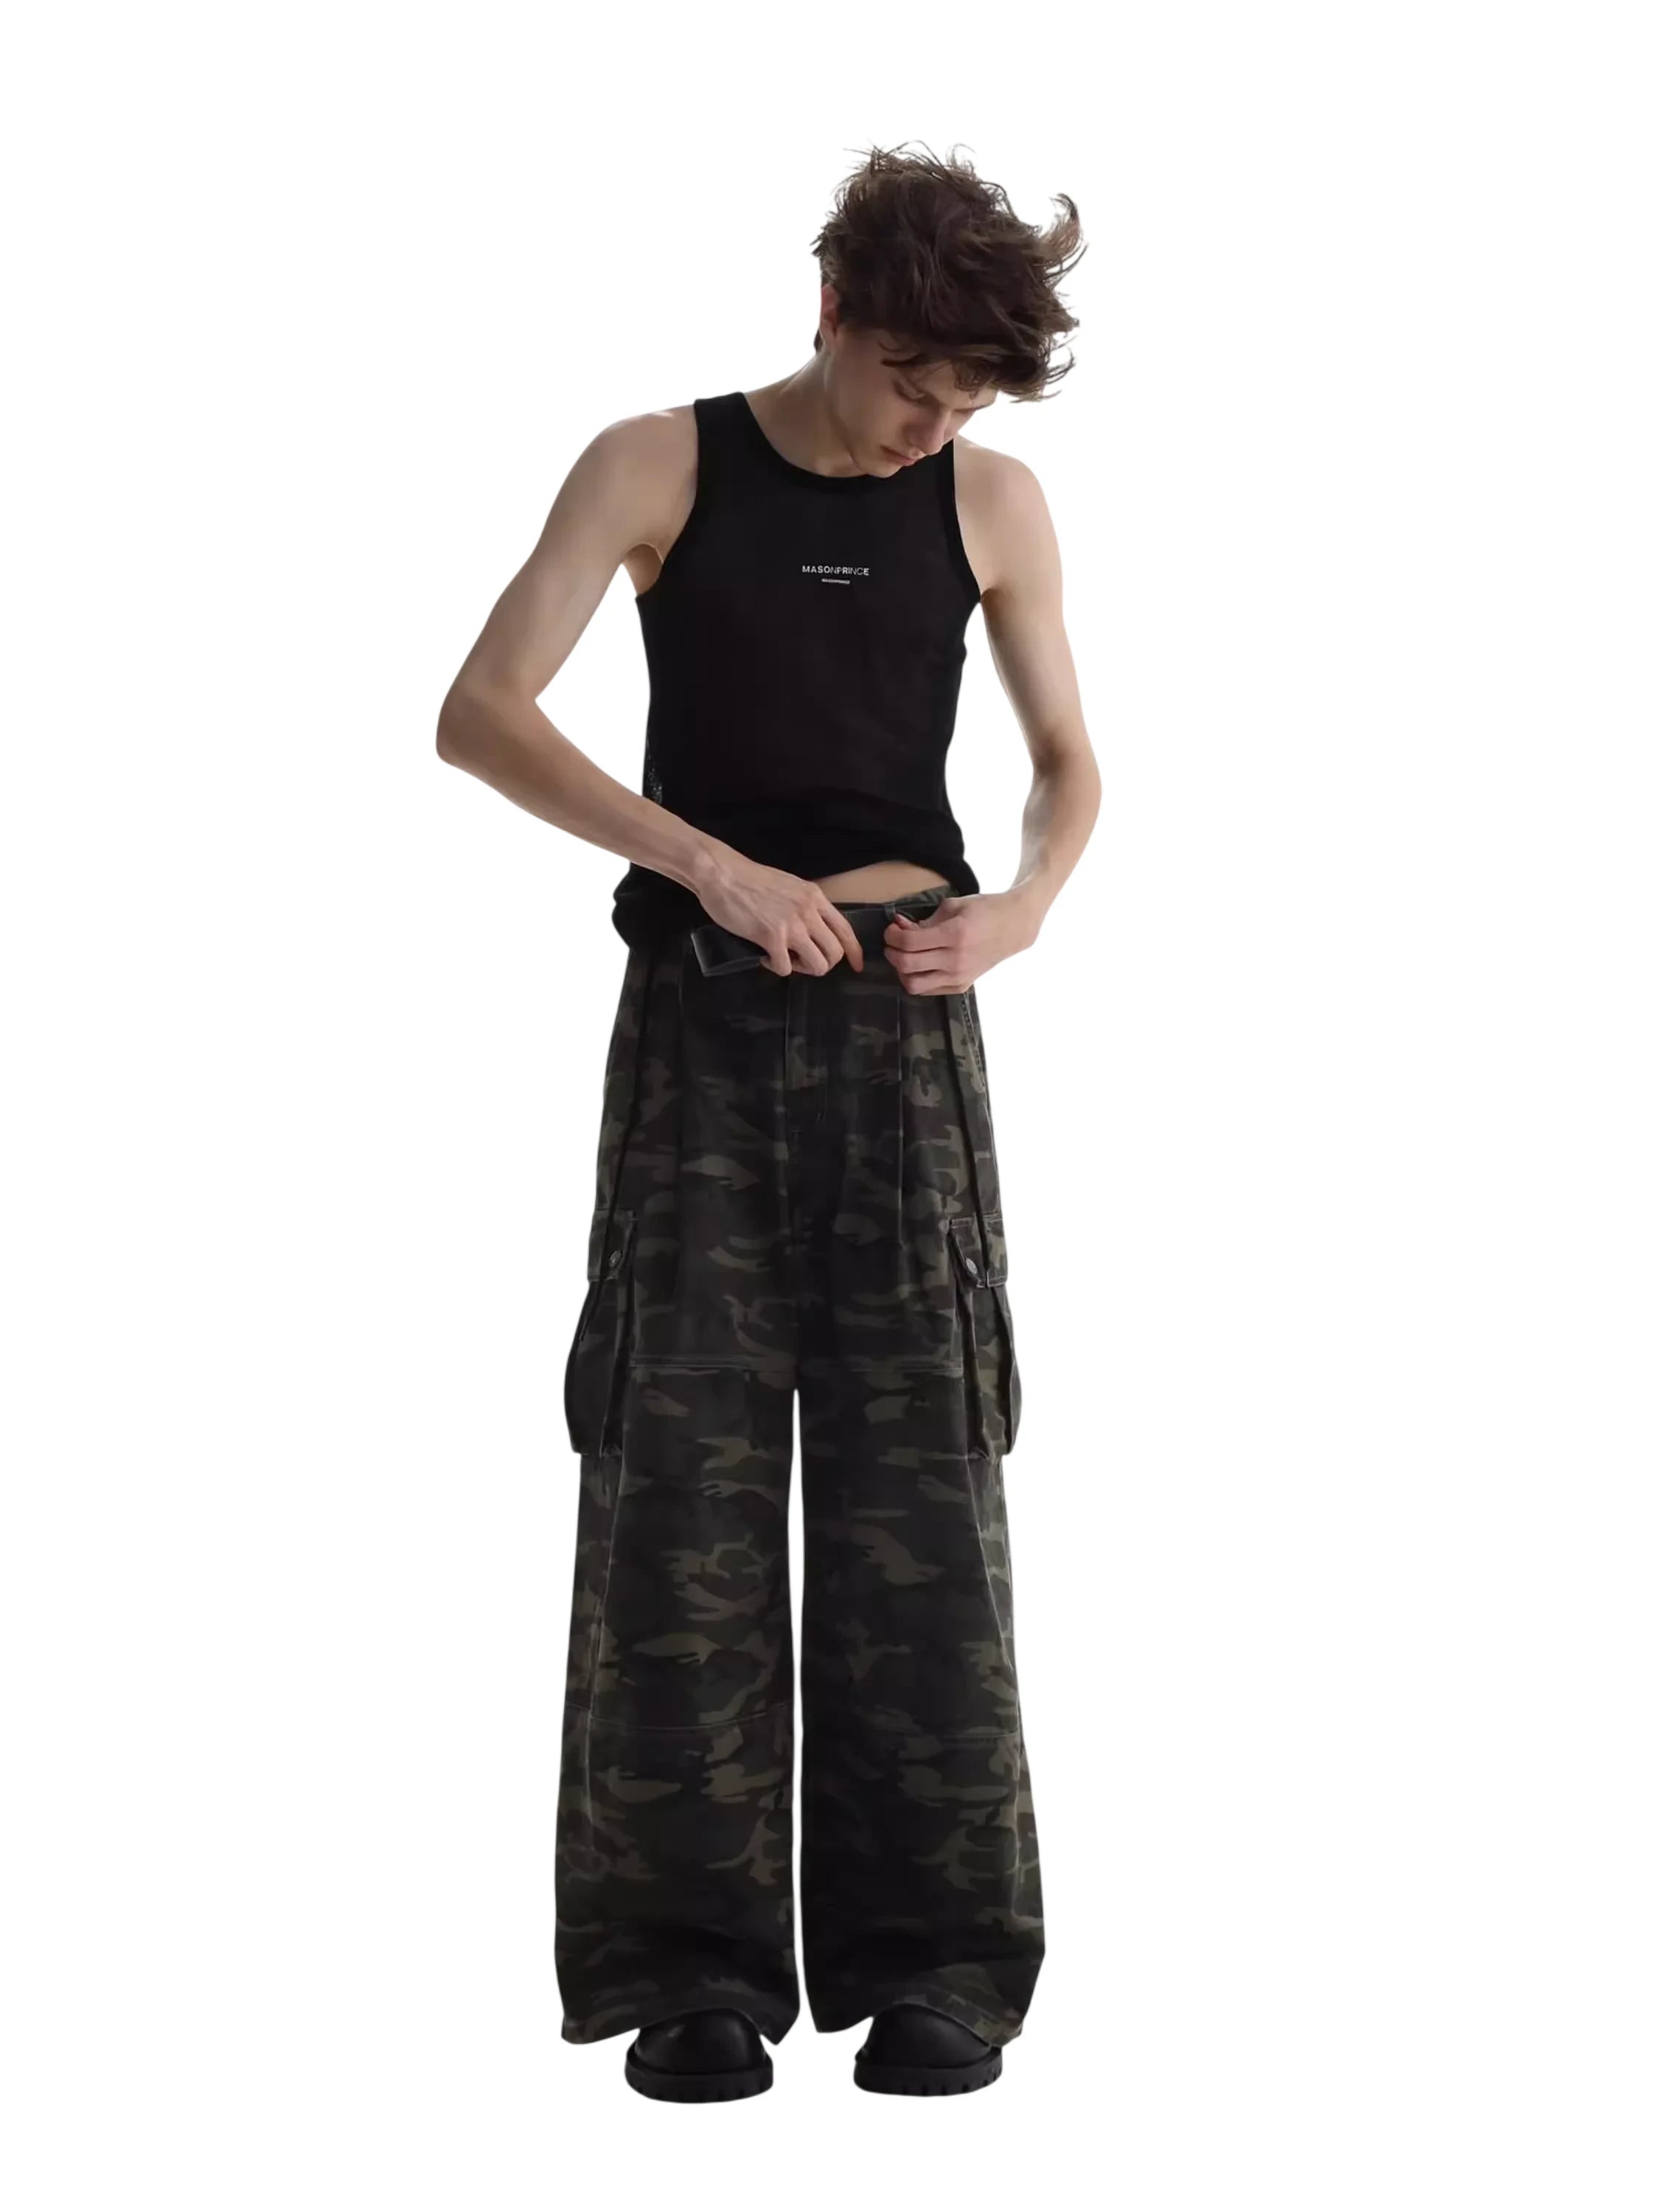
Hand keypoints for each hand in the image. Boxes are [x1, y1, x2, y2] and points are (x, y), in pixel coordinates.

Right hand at [695, 858, 864, 977]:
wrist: (723, 874)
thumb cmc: (750, 879)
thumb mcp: (789, 886)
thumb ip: (804, 905)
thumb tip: (811, 928)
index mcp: (815, 897)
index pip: (846, 929)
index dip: (855, 952)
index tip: (857, 965)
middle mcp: (809, 912)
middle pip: (835, 953)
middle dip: (822, 964)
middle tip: (803, 961)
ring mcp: (792, 925)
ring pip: (818, 964)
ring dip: (803, 969)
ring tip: (786, 960)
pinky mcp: (772, 938)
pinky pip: (785, 968)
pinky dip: (776, 968)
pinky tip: (765, 957)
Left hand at [883, 891, 1031, 993]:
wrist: (1013, 928)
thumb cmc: (984, 910)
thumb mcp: (953, 906)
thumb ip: (924, 920)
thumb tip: (899, 927)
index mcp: (955, 934)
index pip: (909, 943)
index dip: (892, 936)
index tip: (891, 929)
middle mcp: (956, 960)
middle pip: (907, 965)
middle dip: (892, 952)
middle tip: (893, 943)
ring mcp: (959, 976)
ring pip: (914, 984)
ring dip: (901, 971)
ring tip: (905, 956)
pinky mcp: (961, 986)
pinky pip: (928, 990)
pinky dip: (917, 979)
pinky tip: (921, 965)